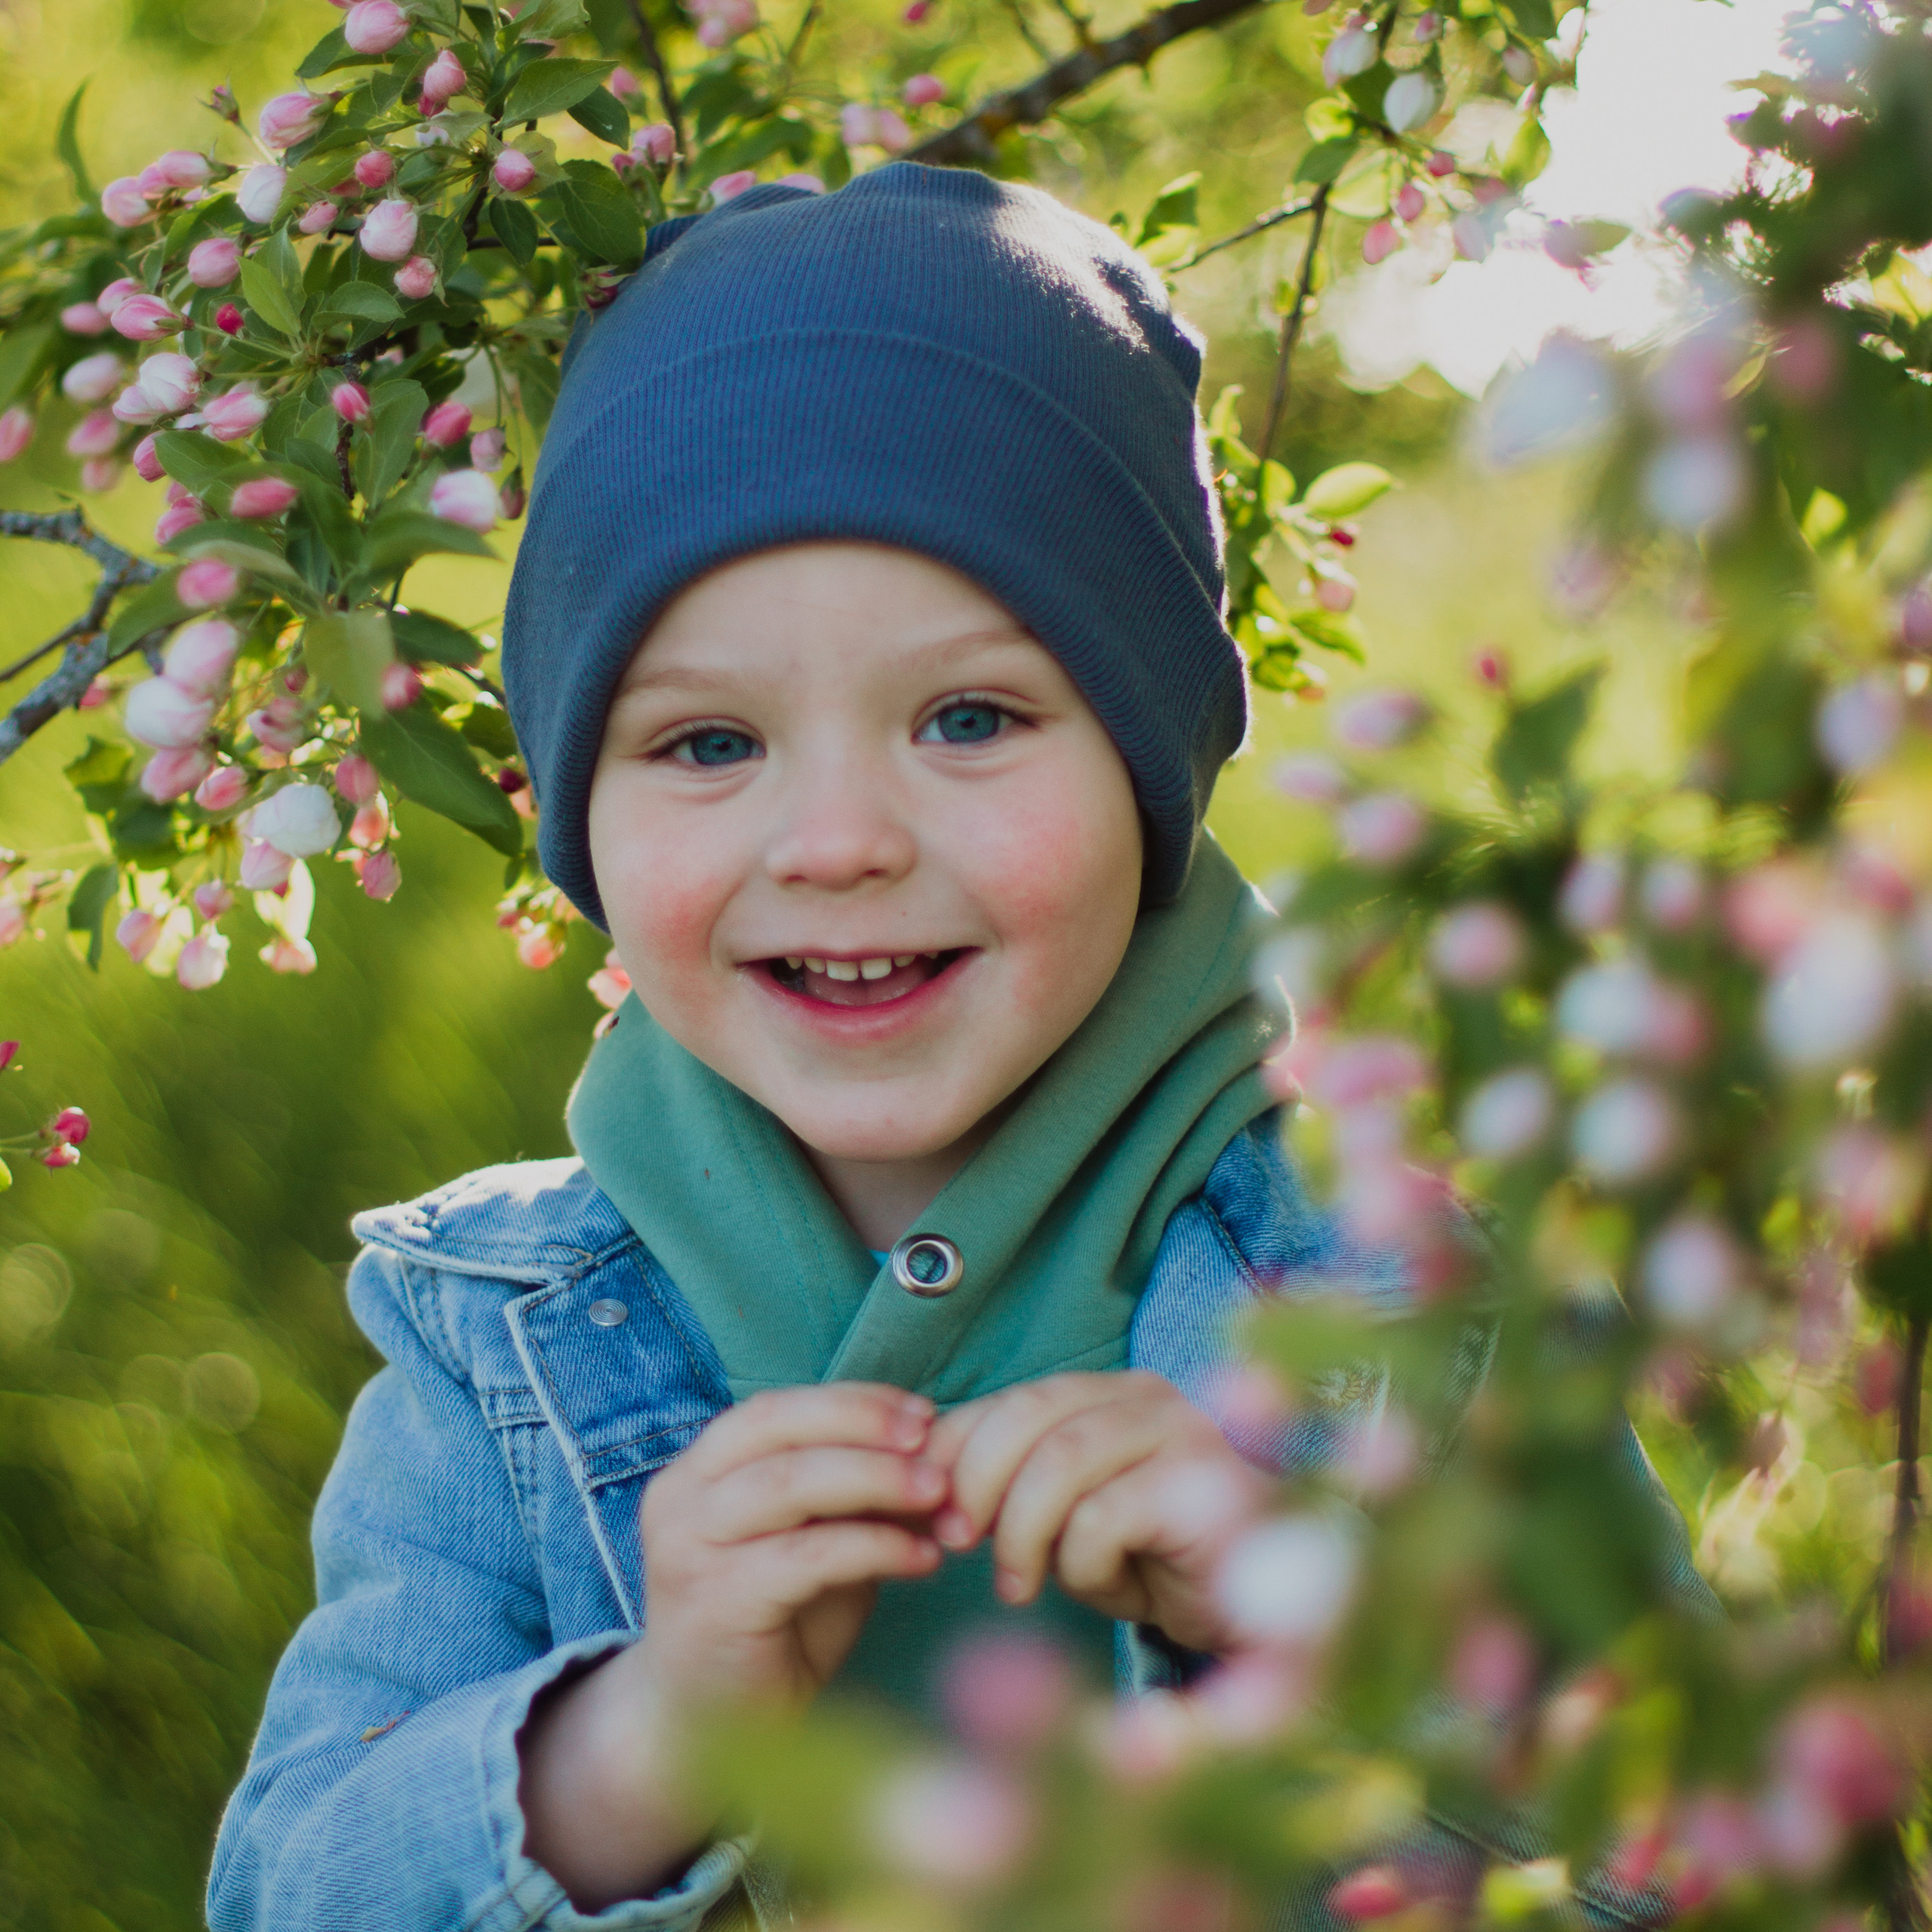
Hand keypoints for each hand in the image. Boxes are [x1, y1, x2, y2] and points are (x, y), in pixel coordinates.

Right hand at [633, 1380, 946, 1713]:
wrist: (702, 1730)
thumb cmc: (771, 1626)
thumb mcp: (814, 1545)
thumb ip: (851, 1500)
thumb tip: (931, 1454)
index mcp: (697, 1471)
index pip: (774, 1408)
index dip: (851, 1402)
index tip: (923, 1412)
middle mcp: (679, 1498)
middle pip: (778, 1431)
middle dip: (863, 1426)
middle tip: (930, 1441)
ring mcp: (688, 1549)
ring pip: (788, 1485)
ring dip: (874, 1479)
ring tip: (937, 1494)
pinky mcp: (714, 1603)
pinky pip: (807, 1556)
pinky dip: (873, 1546)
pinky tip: (921, 1558)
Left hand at [924, 1371, 1265, 1654]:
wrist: (1253, 1614)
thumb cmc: (1149, 1563)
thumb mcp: (1065, 1523)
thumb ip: (1010, 1489)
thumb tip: (925, 1475)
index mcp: (1107, 1393)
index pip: (1011, 1399)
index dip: (955, 1448)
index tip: (925, 1507)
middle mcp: (1146, 1396)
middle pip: (1029, 1415)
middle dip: (975, 1481)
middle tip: (954, 1542)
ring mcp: (1181, 1433)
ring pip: (1062, 1459)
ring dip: (1020, 1529)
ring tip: (1014, 1584)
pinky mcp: (1206, 1485)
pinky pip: (1106, 1513)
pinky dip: (1080, 1561)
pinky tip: (1097, 1591)